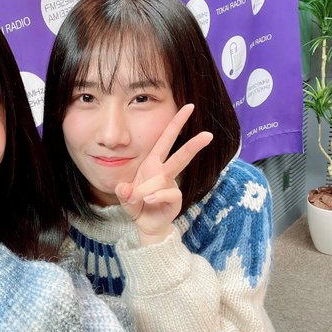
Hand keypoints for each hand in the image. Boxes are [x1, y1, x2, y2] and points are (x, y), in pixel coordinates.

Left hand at [115, 104, 212, 245]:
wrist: (145, 224)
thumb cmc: (137, 205)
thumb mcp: (125, 197)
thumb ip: (123, 193)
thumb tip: (123, 189)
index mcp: (152, 164)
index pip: (165, 139)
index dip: (176, 123)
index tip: (189, 107)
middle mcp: (163, 172)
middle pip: (180, 155)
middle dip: (194, 144)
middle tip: (208, 135)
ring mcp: (171, 185)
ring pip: (168, 178)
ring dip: (152, 187)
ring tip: (142, 198)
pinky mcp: (175, 199)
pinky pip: (168, 193)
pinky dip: (156, 197)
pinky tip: (147, 201)